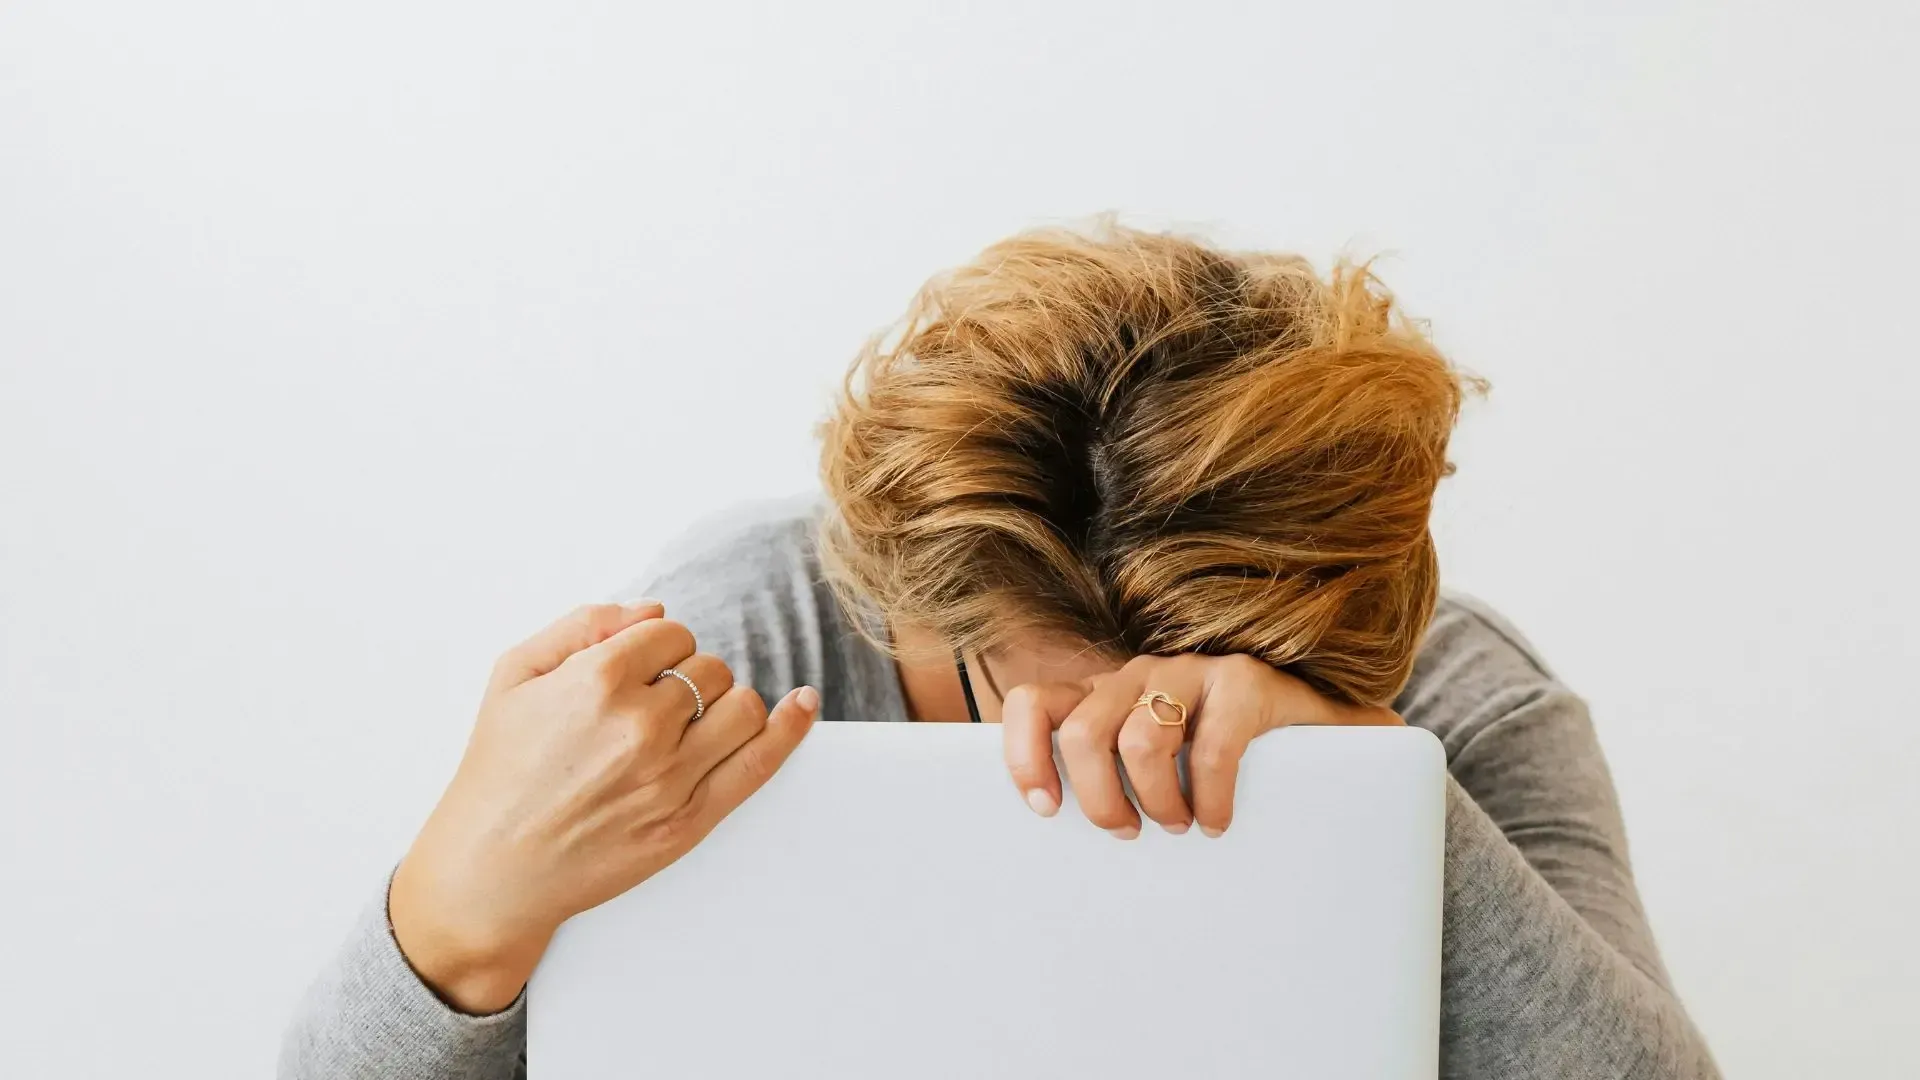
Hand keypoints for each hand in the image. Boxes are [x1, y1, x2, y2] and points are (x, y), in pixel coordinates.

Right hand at [389, 602, 817, 1013]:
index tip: (641, 670)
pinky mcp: (689, 821)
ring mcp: (670, 777)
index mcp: (597, 681)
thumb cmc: (499, 770)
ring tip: (690, 725)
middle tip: (651, 709)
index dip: (658, 648)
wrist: (492, 869)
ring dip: (724, 705)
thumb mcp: (515, 676)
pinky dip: (790, 728)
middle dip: (687, 678)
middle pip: (709, 668)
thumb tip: (654, 609)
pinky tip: (804, 705)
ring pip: (742, 706)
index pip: (670, 632)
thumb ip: (584, 625)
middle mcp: (640, 726)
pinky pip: (760, 762)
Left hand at [999, 653, 1399, 838]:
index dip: (1024, 755)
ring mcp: (1192, 671)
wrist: (1323, 733)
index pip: (1035, 704)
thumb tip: (1060, 848)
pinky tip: (1219, 821)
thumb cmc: (1225, 762)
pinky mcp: (1244, 681)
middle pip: (1082, 732)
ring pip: (1140, 738)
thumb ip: (1114, 782)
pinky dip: (1210, 798)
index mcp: (1106, 694)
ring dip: (1157, 800)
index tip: (1044, 809)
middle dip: (1099, 799)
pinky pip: (1211, 747)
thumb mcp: (1157, 767)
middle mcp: (1140, 675)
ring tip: (1179, 826)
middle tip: (1127, 833)